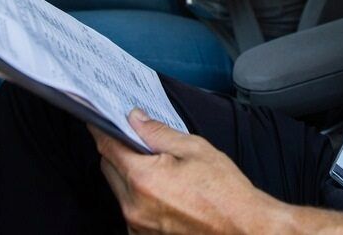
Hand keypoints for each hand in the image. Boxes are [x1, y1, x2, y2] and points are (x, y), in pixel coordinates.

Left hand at [90, 110, 283, 234]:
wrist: (241, 229)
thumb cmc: (224, 192)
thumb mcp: (194, 149)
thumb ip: (158, 132)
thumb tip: (135, 118)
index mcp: (143, 179)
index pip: (107, 146)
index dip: (102, 129)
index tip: (100, 118)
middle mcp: (133, 206)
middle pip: (108, 168)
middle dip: (119, 151)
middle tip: (142, 142)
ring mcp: (137, 225)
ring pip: (118, 189)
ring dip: (129, 175)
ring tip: (161, 169)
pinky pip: (130, 209)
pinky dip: (138, 196)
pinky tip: (163, 191)